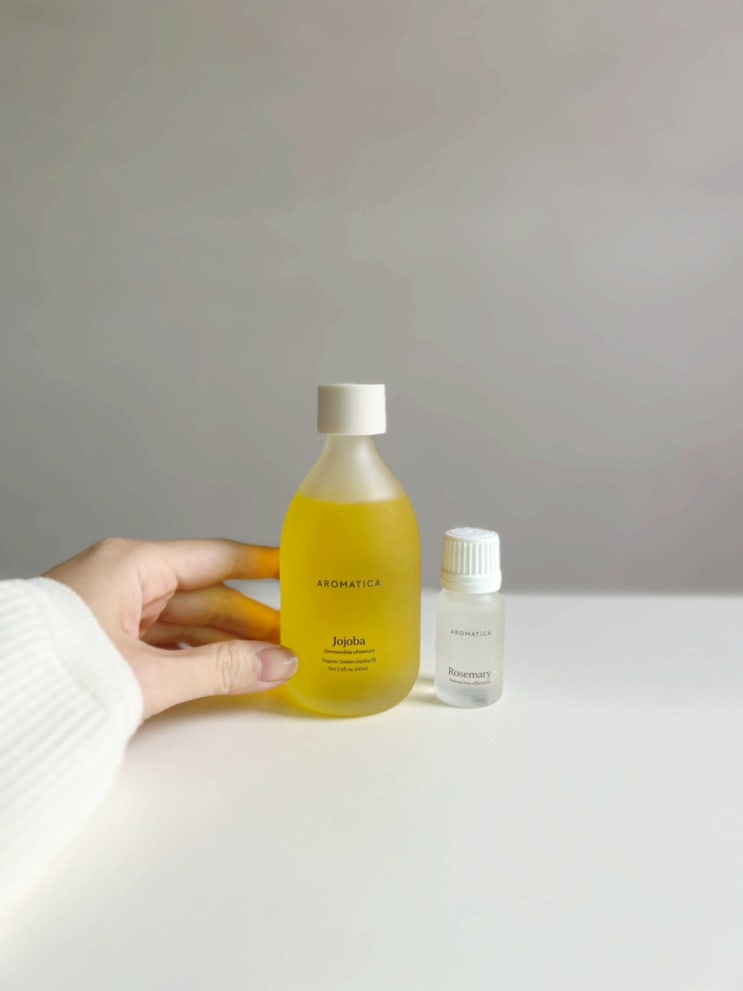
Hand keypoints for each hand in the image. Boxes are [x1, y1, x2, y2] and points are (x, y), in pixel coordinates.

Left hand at [45, 538, 296, 718]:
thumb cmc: (52, 673)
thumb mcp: (150, 674)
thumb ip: (221, 670)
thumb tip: (276, 664)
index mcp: (130, 565)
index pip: (214, 558)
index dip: (259, 564)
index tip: (294, 566)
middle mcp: (120, 580)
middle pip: (203, 594)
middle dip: (249, 619)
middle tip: (291, 636)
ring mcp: (110, 610)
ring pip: (184, 621)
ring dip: (224, 642)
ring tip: (265, 661)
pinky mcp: (102, 639)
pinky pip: (162, 640)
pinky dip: (194, 656)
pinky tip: (223, 672)